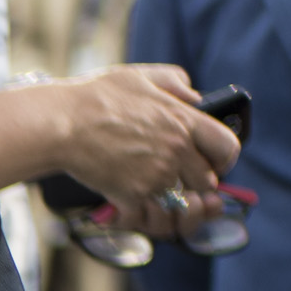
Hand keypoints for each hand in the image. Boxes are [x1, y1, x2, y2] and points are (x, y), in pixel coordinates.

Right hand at [52, 65, 240, 222]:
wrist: (62, 124)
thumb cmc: (97, 97)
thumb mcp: (141, 75)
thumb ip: (176, 83)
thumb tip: (195, 97)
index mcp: (184, 121)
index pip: (227, 148)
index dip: (224, 160)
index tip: (214, 164)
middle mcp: (176, 151)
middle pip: (206, 181)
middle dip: (194, 182)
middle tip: (175, 178)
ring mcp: (155, 177)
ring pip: (177, 201)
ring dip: (166, 198)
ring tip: (148, 187)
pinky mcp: (132, 196)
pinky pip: (146, 214)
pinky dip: (136, 210)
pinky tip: (123, 196)